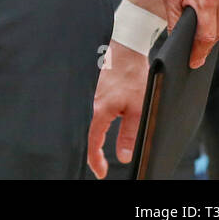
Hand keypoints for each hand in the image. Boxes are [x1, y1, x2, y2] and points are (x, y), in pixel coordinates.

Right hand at [86, 40, 149, 177]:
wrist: (124, 46)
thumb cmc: (132, 75)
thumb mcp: (139, 109)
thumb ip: (130, 134)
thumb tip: (124, 157)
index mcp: (98, 110)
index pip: (91, 142)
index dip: (95, 160)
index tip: (101, 172)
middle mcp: (86, 102)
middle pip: (81, 133)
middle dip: (87, 150)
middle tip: (97, 162)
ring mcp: (83, 92)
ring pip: (79, 120)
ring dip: (85, 135)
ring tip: (93, 147)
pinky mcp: (84, 85)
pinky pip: (81, 107)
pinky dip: (83, 119)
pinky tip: (88, 123)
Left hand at [163, 0, 218, 66]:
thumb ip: (173, 17)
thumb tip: (175, 37)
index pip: (206, 36)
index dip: (199, 52)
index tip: (193, 62)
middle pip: (217, 33)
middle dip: (203, 44)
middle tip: (192, 54)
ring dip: (210, 32)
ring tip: (197, 40)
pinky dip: (217, 21)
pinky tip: (206, 23)